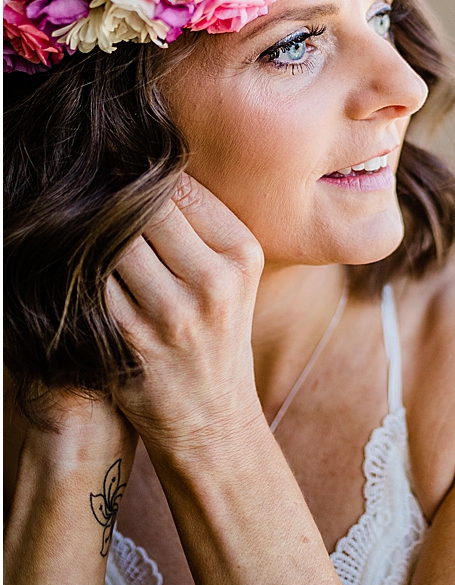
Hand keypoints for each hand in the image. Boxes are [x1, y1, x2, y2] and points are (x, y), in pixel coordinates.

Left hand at [105, 174, 265, 453]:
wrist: (210, 416)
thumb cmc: (216, 335)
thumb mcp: (232, 279)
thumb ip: (199, 227)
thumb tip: (145, 168)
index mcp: (242, 255)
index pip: (183, 187)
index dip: (146, 174)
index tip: (125, 171)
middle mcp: (214, 280)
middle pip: (145, 207)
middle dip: (117, 199)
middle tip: (96, 192)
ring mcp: (173, 311)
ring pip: (113, 240)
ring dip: (94, 233)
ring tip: (85, 228)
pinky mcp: (133, 336)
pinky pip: (94, 280)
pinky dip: (83, 269)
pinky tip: (82, 267)